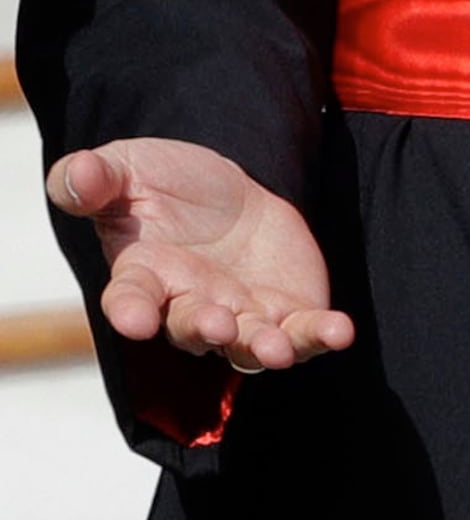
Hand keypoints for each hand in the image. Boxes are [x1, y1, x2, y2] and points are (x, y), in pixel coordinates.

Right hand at [47, 139, 353, 372]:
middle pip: (191, 328)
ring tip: (275, 350)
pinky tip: (340, 332)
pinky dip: (319, 336)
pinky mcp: (286, 311)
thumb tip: (78, 174)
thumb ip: (96, 178)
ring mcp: (240, 315)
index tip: (134, 319)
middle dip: (203, 328)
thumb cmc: (163, 185)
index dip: (130, 312)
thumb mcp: (127, 169)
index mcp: (143, 276)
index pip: (129, 300)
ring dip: (262, 348)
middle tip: (216, 323)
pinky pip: (302, 332)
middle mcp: (188, 305)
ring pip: (247, 345)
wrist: (224, 188)